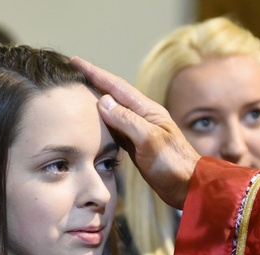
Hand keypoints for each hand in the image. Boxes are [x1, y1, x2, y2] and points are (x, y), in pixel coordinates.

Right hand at [71, 56, 199, 208]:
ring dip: (95, 101)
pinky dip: (101, 122)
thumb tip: (102, 100)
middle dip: (93, 82)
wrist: (187, 187)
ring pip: (112, 111)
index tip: (75, 62)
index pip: (116, 86)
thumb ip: (127, 120)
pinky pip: (114, 128)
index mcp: (147, 110)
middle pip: (113, 94)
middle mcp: (142, 117)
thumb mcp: (149, 140)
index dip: (95, 73)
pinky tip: (92, 122)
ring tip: (77, 93)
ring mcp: (138, 131)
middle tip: (72, 73)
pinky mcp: (135, 146)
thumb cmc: (172, 164)